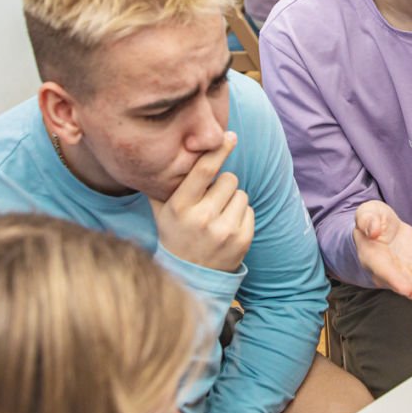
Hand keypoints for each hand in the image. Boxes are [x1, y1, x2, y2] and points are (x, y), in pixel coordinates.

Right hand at [150, 132, 254, 271]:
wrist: (190, 276)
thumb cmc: (175, 234)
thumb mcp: (162, 211)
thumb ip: (163, 184)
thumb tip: (163, 150)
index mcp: (180, 207)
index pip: (204, 170)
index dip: (218, 149)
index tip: (230, 136)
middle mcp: (202, 218)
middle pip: (228, 178)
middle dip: (222, 184)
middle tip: (210, 200)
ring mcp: (224, 231)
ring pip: (241, 193)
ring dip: (232, 200)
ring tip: (217, 216)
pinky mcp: (242, 240)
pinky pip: (249, 210)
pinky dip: (240, 215)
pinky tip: (226, 227)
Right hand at [353, 201, 411, 307]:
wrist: (384, 228)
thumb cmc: (374, 218)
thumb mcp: (368, 212)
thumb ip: (368, 220)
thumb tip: (373, 230)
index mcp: (373, 256)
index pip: (384, 270)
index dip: (395, 280)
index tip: (406, 288)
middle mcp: (387, 271)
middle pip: (401, 284)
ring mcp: (402, 274)